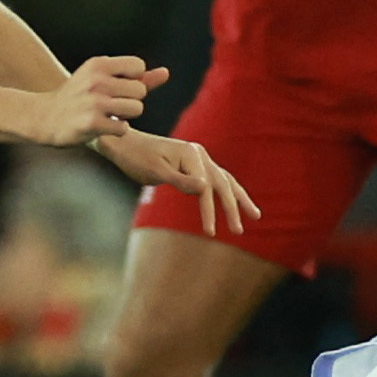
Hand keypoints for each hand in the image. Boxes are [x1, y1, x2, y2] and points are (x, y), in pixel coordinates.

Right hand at [32, 56, 166, 147]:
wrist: (44, 117)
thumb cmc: (78, 98)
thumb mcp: (101, 79)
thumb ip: (135, 77)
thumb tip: (166, 73)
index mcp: (98, 64)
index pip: (138, 66)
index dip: (134, 80)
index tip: (118, 88)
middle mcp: (96, 80)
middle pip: (140, 91)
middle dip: (130, 101)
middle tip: (110, 105)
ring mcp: (94, 102)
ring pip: (136, 108)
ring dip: (125, 116)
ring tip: (107, 115)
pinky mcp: (92, 123)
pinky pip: (124, 128)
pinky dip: (116, 130)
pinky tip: (101, 127)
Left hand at [94, 130, 259, 236]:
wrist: (122, 143)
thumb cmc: (134, 158)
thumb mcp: (154, 171)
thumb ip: (180, 180)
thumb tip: (205, 188)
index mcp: (191, 154)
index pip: (206, 188)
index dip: (209, 211)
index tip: (209, 233)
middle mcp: (198, 154)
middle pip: (223, 183)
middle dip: (233, 207)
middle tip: (240, 231)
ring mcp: (197, 159)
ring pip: (224, 180)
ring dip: (238, 199)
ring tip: (255, 216)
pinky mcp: (192, 165)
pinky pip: (215, 180)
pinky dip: (227, 192)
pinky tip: (234, 202)